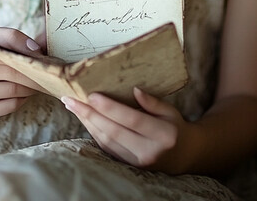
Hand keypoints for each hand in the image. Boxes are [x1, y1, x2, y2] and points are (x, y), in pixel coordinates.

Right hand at [0, 26, 44, 118]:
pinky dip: (23, 99)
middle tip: (47, 70)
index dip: (18, 50)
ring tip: (38, 79)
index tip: (37, 52)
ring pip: (12, 90)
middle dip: (32, 71)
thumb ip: (14, 37)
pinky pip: (10, 105)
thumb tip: (35, 50)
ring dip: (30, 86)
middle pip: (8, 71)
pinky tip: (25, 91)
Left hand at [62, 87, 196, 173]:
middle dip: (89, 114)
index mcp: (163, 134)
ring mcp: (138, 162)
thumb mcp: (171, 111)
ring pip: (107, 141)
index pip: (131, 119)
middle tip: (71, 99)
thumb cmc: (176, 128)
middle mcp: (149, 151)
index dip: (110, 108)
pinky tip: (84, 119)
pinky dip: (93, 133)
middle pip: (113, 131)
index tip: (91, 95)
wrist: (185, 157)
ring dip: (87, 123)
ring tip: (72, 106)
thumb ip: (152, 101)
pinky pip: (107, 149)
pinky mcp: (129, 167)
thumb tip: (134, 89)